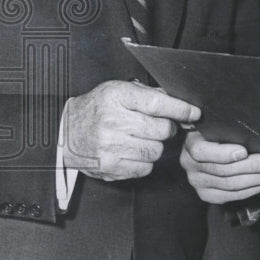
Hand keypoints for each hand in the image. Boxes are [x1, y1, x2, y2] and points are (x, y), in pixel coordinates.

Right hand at [63, 80, 200, 180]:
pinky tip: (131, 152)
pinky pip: (145, 168)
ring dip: (155, 146)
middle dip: (166, 129)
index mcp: (116, 96)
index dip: (180, 109)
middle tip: (156, 126)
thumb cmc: (99, 108)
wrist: (66, 133)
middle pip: (162, 130)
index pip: (157, 104)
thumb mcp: (119, 91)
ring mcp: (109, 147)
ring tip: (140, 139)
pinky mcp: (109, 168)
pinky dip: (144, 162)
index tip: (194, 113)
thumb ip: (150, 95)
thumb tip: (183, 106)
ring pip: (156, 151)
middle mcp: (112, 121)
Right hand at [180, 129, 259, 203]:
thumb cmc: (217, 133)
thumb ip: (229, 127)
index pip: (202, 152)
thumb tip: (257, 129)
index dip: (223, 153)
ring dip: (259, 179)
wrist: (206, 150)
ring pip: (231, 185)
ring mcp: (198, 183)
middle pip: (223, 171)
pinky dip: (253, 190)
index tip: (244, 151)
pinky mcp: (208, 195)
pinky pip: (233, 196)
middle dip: (253, 166)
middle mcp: (190, 166)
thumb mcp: (217, 125)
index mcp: (191, 144)